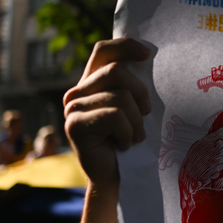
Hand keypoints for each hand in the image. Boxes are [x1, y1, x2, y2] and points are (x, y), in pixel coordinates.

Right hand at [63, 38, 150, 188]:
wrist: (117, 177)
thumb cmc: (131, 140)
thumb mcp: (134, 107)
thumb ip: (133, 84)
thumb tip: (149, 55)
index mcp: (92, 83)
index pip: (104, 51)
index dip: (125, 46)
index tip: (148, 54)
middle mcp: (77, 92)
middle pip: (117, 71)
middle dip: (141, 93)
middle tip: (146, 114)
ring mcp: (73, 108)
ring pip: (120, 96)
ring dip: (136, 120)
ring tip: (133, 136)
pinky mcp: (75, 125)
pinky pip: (116, 116)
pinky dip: (128, 132)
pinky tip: (123, 145)